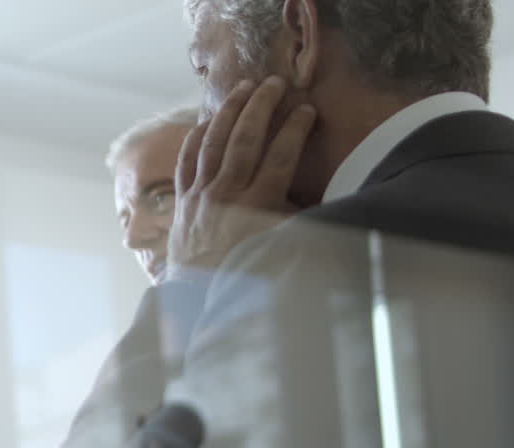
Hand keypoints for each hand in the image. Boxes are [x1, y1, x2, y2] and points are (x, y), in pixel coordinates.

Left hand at [167, 76, 316, 270]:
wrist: (200, 298)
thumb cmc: (249, 274)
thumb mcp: (281, 248)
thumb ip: (300, 220)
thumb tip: (331, 200)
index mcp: (257, 207)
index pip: (280, 156)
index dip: (295, 129)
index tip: (307, 109)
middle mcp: (226, 196)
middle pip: (245, 139)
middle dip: (262, 106)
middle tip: (275, 83)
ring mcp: (200, 196)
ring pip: (214, 142)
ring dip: (230, 111)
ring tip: (244, 88)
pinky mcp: (182, 201)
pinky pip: (187, 161)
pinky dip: (197, 137)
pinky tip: (208, 120)